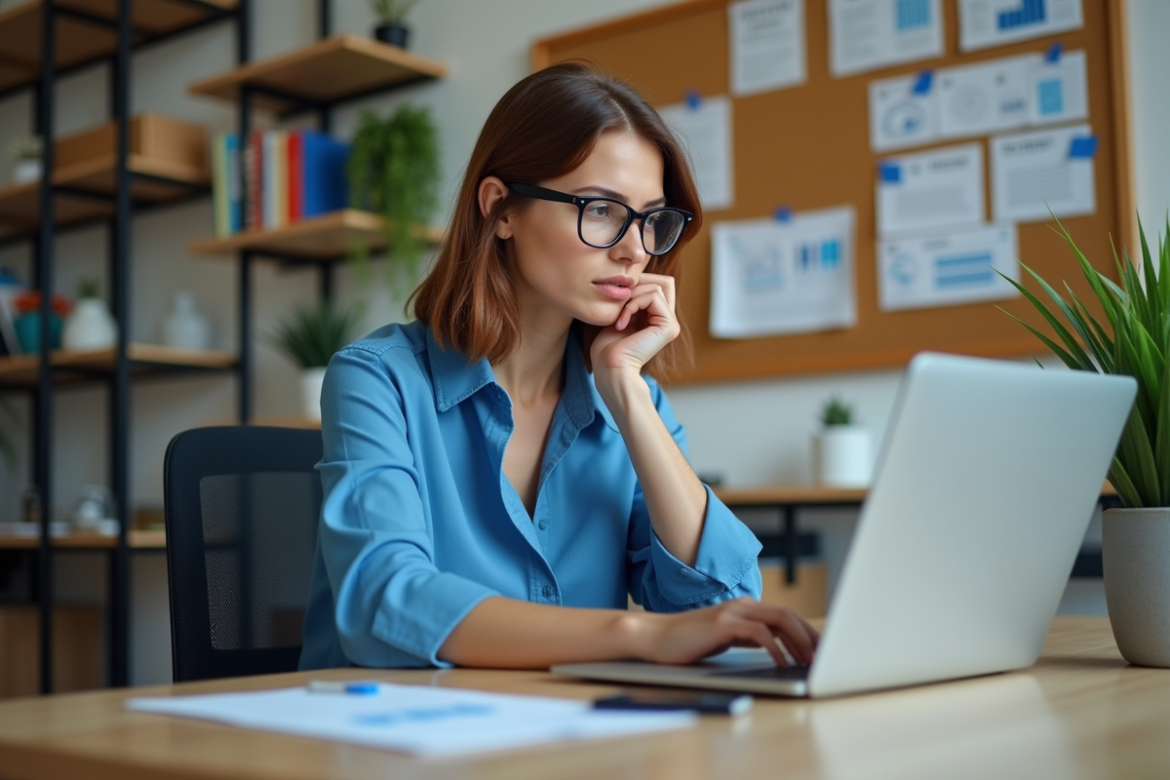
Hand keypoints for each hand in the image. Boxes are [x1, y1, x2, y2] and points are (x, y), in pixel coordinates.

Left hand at [589, 273, 679, 381]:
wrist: (610, 368)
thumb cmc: (608, 347)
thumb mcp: (620, 314)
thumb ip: (631, 298)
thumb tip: (634, 275)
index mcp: (658, 318)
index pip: (659, 284)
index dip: (641, 281)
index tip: (619, 297)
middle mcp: (668, 320)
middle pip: (664, 281)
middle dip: (638, 285)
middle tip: (619, 303)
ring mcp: (671, 324)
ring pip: (656, 287)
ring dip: (632, 297)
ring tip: (620, 317)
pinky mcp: (669, 326)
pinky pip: (653, 296)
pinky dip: (633, 304)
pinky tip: (622, 322)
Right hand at [636, 597, 819, 666]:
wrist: (654, 637)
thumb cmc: (688, 642)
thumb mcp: (726, 639)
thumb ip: (749, 638)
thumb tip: (778, 649)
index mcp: (745, 609)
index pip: (786, 616)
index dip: (808, 632)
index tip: (822, 652)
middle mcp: (742, 606)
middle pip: (789, 615)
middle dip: (811, 636)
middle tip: (825, 658)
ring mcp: (732, 612)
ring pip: (779, 619)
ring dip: (799, 641)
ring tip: (809, 662)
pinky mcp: (723, 624)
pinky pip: (759, 633)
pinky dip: (776, 648)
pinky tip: (782, 663)